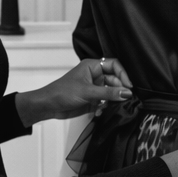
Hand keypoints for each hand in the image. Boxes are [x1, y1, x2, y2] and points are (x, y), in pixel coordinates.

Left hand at [16, 57, 132, 125]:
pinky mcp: (93, 100)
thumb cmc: (63, 92)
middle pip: (115, 79)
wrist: (49, 106)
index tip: (129, 86)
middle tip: (124, 99)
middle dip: (120, 89)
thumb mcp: (87, 92)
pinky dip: (106, 107)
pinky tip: (100, 111)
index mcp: (93, 66)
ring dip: (113, 99)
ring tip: (113, 106)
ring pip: (112, 92)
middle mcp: (95, 76)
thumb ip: (108, 93)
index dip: (123, 74)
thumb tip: (127, 93)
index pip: (114, 65)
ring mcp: (95, 88)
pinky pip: (106, 102)